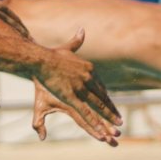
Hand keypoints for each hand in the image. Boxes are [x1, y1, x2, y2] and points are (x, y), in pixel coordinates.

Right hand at [31, 29, 121, 143]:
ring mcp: (81, 87)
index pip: (101, 86)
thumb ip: (76, 41)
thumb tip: (82, 29)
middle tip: (119, 121)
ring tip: (117, 128)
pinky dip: (94, 122)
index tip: (112, 105)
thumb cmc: (51, 54)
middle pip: (103, 98)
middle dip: (112, 111)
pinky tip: (101, 130)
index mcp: (89, 69)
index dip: (107, 98)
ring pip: (98, 106)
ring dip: (108, 118)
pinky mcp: (72, 96)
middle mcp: (89, 78)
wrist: (41, 58)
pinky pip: (85, 111)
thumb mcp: (67, 47)